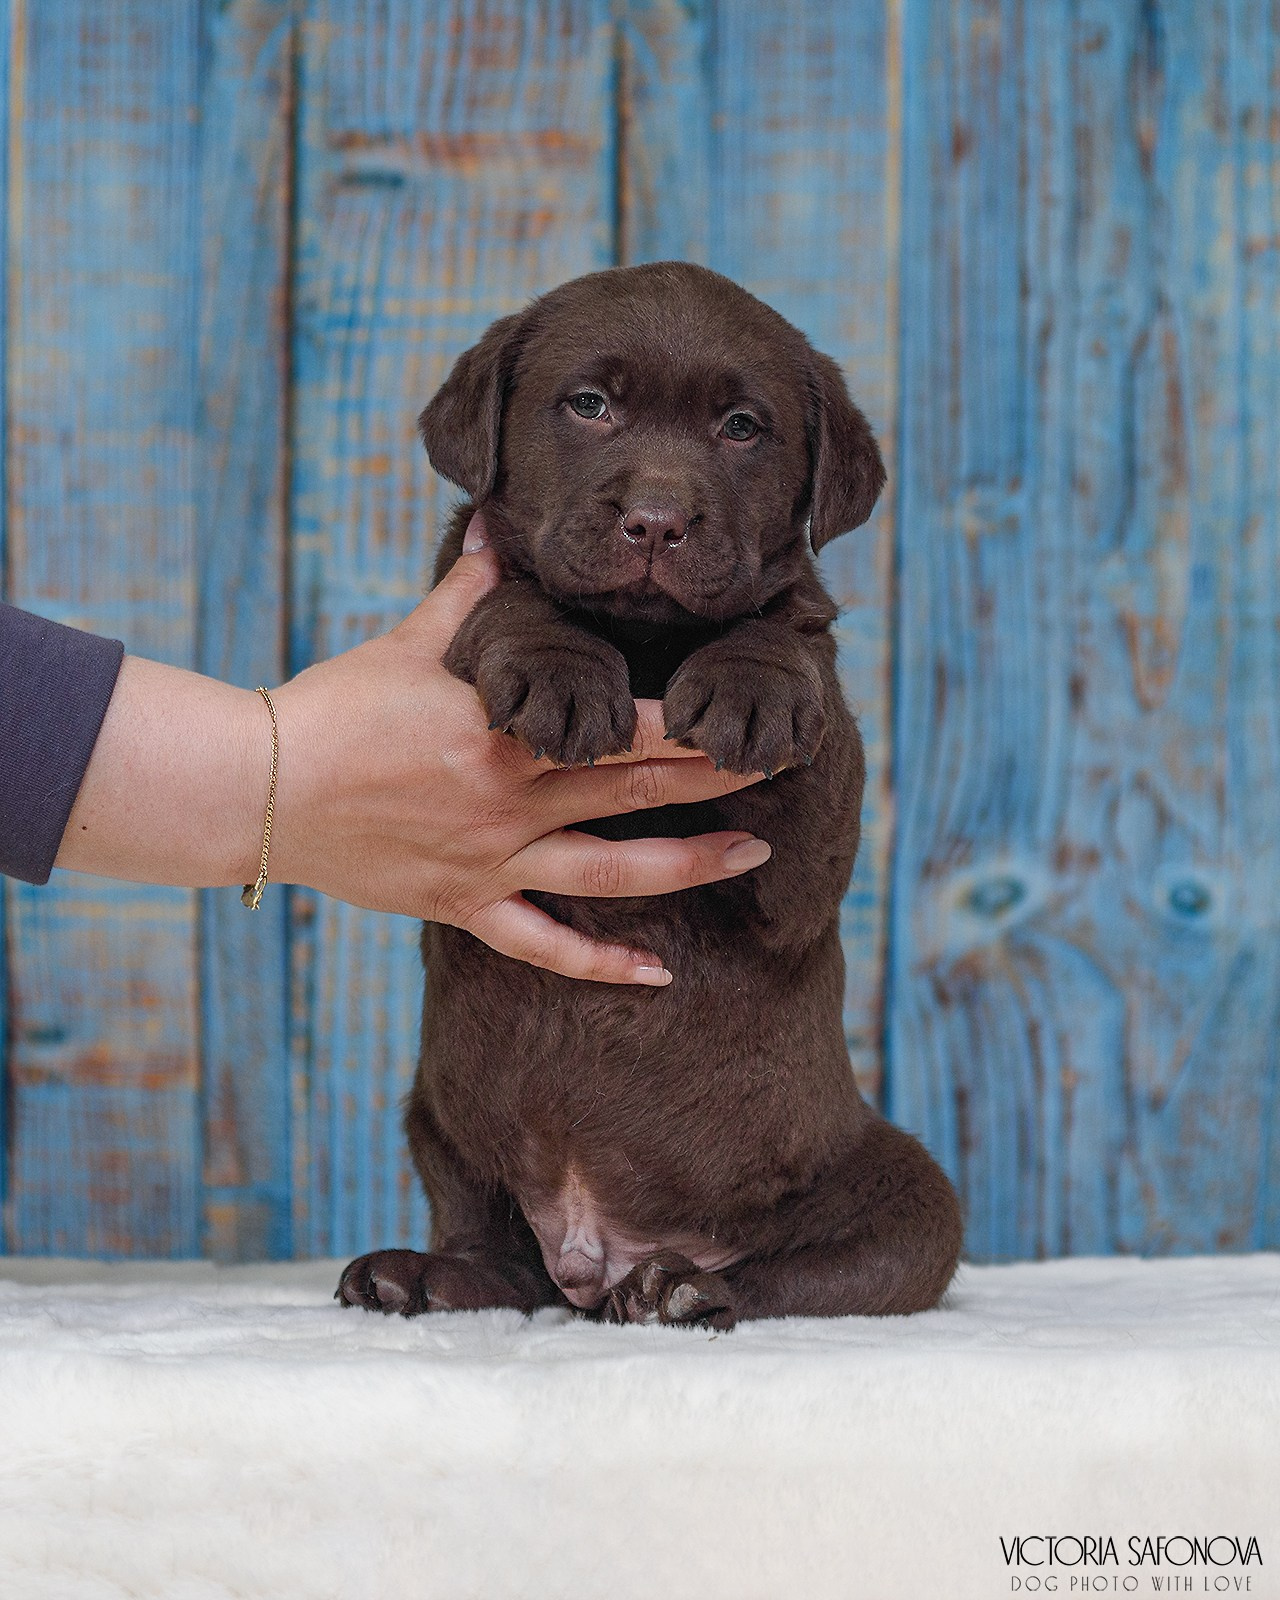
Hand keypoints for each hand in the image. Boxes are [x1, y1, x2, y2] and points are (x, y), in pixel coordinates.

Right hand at [267, 515, 769, 982]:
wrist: (261, 788)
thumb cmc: (336, 706)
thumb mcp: (409, 639)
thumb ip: (469, 588)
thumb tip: (498, 522)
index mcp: (503, 730)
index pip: (622, 724)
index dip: (694, 722)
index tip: (748, 710)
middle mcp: (509, 799)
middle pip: (635, 789)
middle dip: (717, 778)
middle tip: (784, 766)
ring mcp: (491, 860)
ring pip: (609, 872)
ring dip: (687, 865)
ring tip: (755, 853)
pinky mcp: (464, 906)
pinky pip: (542, 946)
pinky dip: (600, 964)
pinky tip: (658, 974)